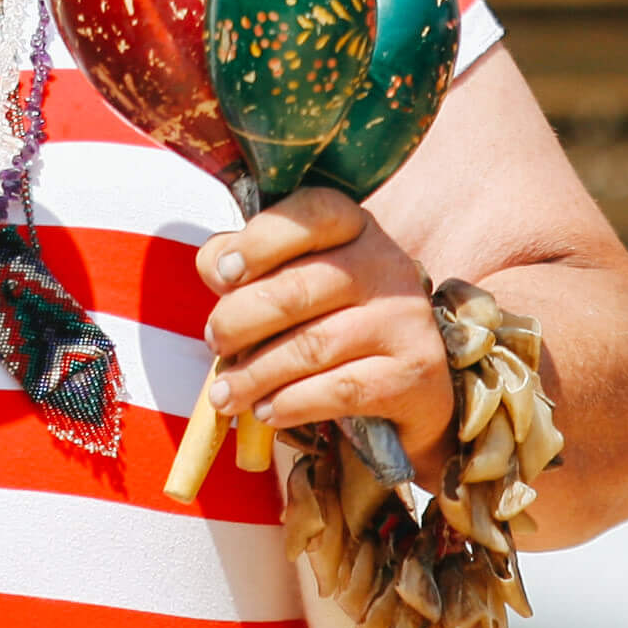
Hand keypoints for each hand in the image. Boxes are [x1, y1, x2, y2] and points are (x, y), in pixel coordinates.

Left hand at [197, 186, 454, 474]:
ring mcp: (405, 318)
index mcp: (354, 226)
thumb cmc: (332, 315)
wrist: (407, 378)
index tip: (222, 275)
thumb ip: (245, 261)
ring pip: (313, 346)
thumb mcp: (293, 274)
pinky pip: (340, 390)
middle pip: (297, 289)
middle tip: (215, 343)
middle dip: (240, 321)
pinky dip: (292, 404)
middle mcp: (386, 264)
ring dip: (256, 374)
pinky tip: (267, 411)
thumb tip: (213, 266)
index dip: (259, 242)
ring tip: (225, 393)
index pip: (310, 216)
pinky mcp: (415, 370)